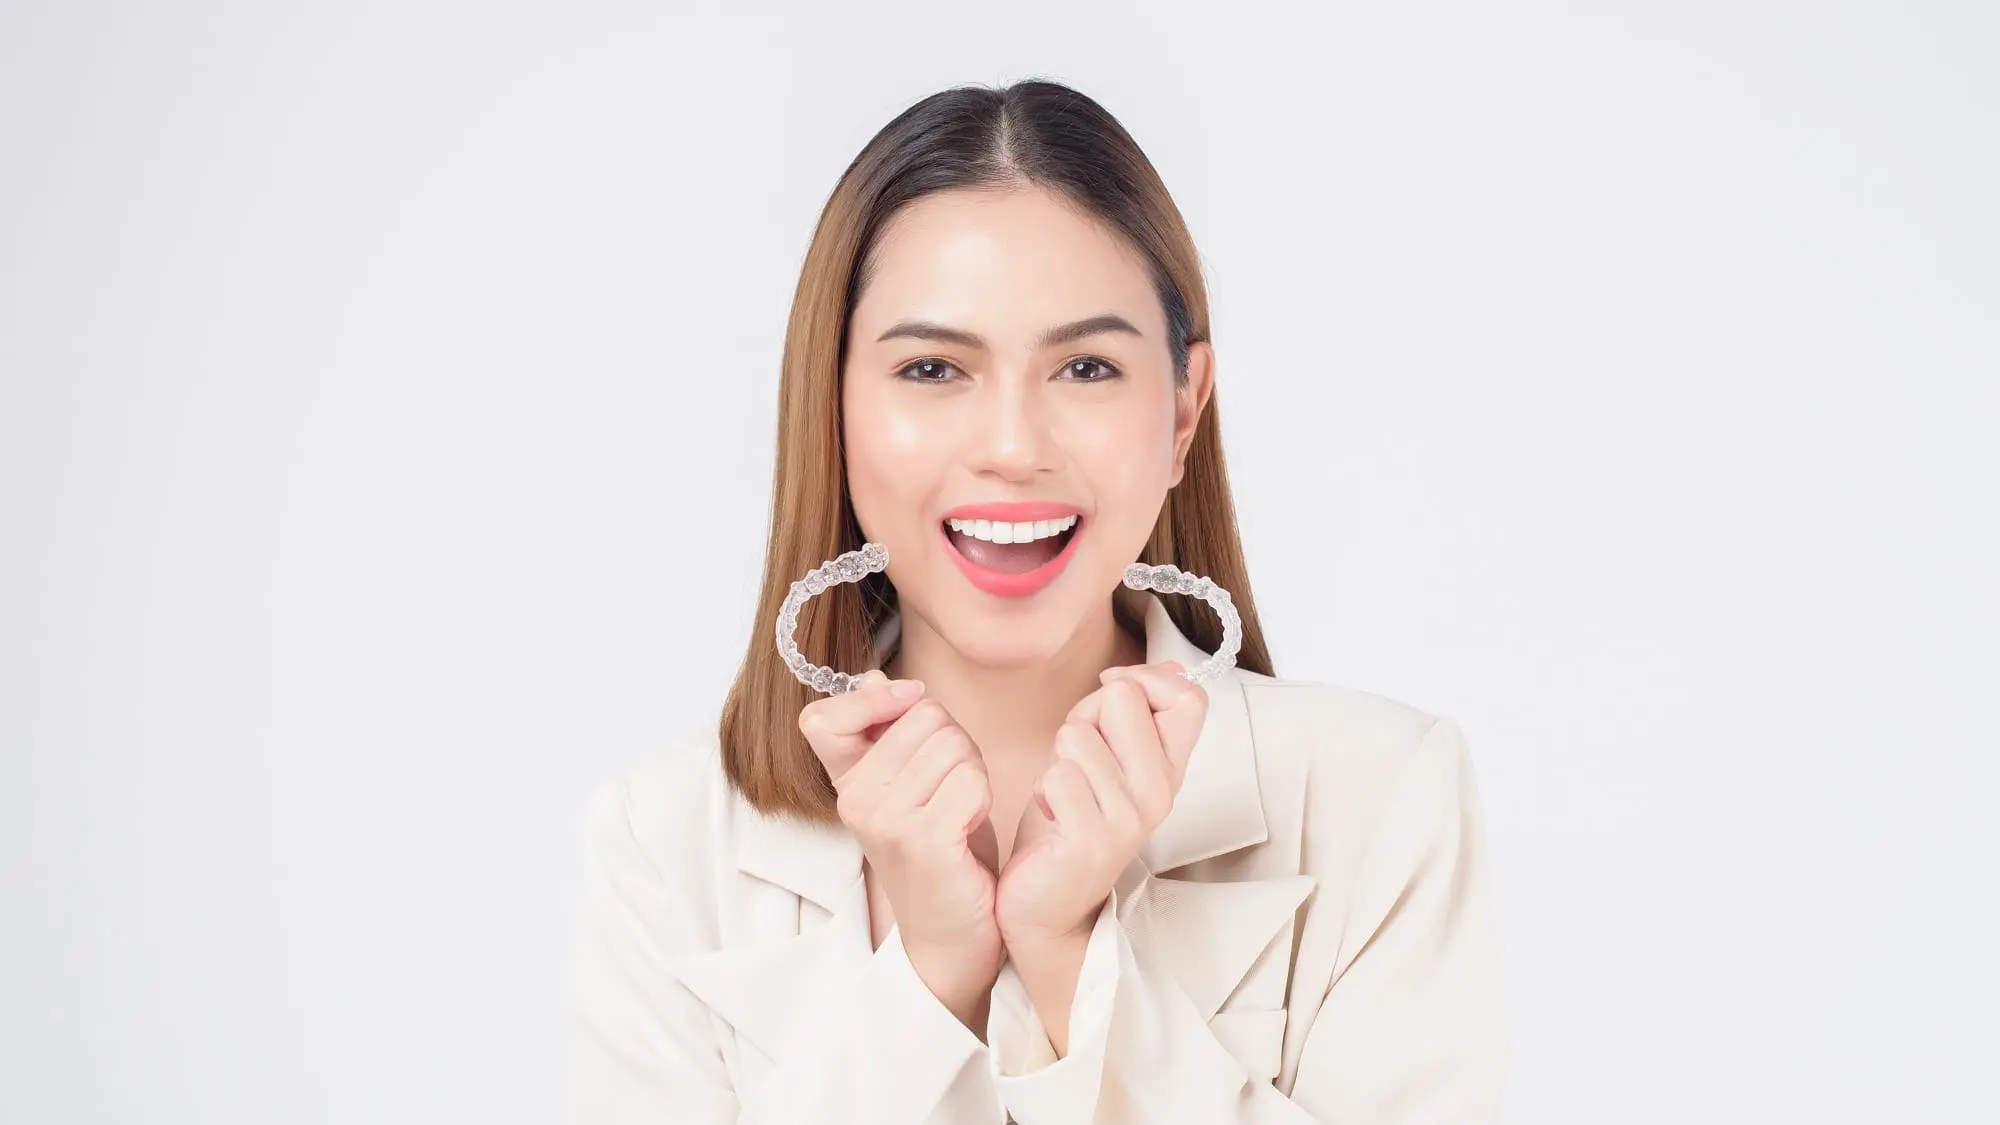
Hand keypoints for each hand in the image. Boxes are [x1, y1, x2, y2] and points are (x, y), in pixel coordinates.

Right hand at [798, 669, 1003, 1023]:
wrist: (954, 933)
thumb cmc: (941, 850)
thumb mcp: (910, 783)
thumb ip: (888, 732)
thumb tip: (872, 677)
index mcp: (845, 782)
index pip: (822, 719)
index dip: (872, 700)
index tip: (909, 704)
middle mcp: (854, 799)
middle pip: (923, 715)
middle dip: (955, 742)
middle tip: (952, 790)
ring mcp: (883, 820)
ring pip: (952, 743)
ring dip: (973, 771)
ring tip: (960, 810)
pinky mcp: (921, 840)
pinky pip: (971, 778)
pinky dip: (983, 798)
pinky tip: (968, 829)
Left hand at [995, 660, 1208, 946]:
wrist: (1048, 906)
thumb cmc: (1069, 823)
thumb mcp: (1101, 757)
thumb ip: (1124, 713)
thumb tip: (1166, 669)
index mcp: (1170, 769)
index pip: (1188, 700)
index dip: (1144, 680)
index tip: (1112, 694)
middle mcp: (1160, 792)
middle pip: (1125, 700)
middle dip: (1086, 716)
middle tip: (1078, 760)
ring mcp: (1129, 818)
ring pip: (1078, 734)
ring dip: (1058, 758)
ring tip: (1064, 794)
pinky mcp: (1092, 839)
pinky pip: (1057, 775)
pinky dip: (1043, 790)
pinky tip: (1053, 818)